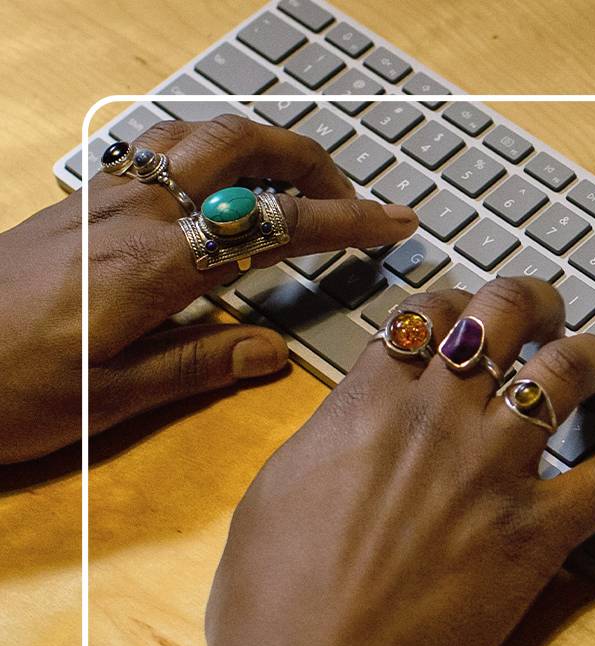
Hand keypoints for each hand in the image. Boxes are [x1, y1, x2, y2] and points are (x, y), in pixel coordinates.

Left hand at [0, 115, 417, 463]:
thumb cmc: (2, 393)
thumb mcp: (106, 402)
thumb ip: (196, 367)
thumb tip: (270, 348)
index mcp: (152, 268)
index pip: (271, 224)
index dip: (344, 221)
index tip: (396, 222)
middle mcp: (131, 215)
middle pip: (241, 147)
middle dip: (311, 161)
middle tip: (352, 199)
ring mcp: (101, 198)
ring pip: (199, 134)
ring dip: (262, 144)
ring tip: (297, 181)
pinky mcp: (78, 201)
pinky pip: (159, 146)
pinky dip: (212, 147)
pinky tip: (218, 182)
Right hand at [195, 279, 594, 645]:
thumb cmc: (275, 599)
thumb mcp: (278, 489)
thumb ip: (332, 434)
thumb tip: (358, 414)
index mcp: (370, 403)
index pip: (427, 313)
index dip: (455, 302)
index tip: (466, 312)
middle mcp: (439, 418)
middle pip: (501, 316)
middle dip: (531, 300)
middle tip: (544, 311)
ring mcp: (495, 469)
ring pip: (564, 372)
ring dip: (593, 352)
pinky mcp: (538, 530)